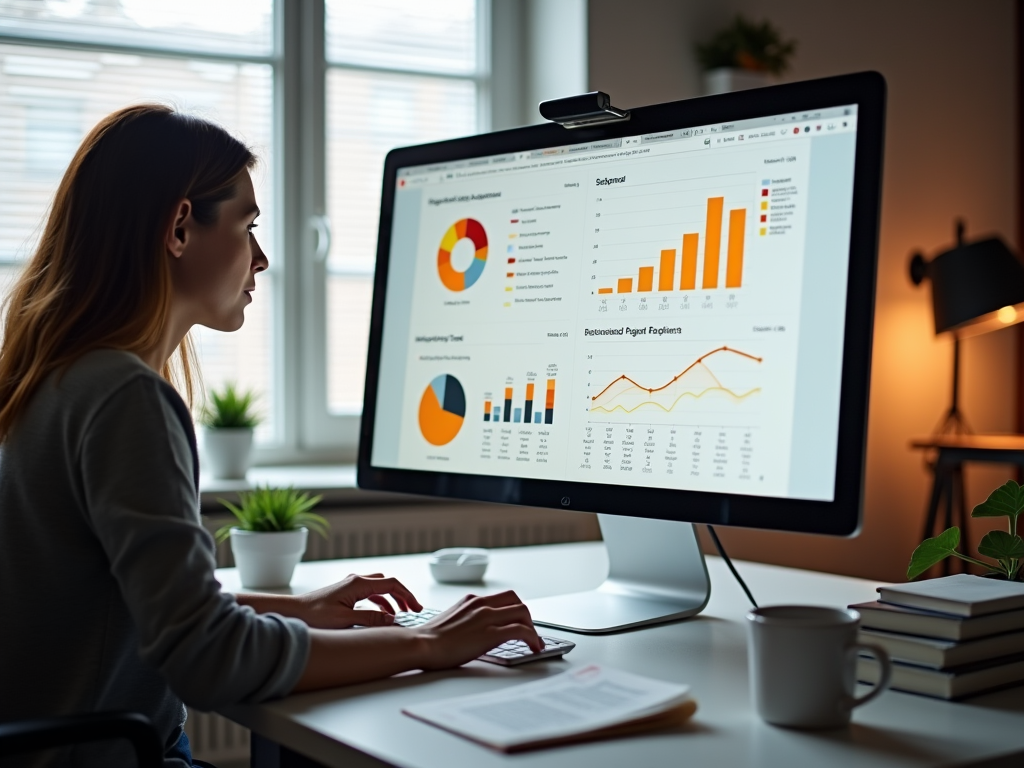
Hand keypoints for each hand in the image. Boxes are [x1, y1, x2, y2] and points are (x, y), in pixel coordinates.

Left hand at [295, 573, 422, 628]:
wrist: (294, 612)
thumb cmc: (315, 616)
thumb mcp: (345, 620)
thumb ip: (370, 619)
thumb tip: (392, 619)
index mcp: (358, 584)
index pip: (392, 584)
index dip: (407, 595)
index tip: (417, 608)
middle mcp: (356, 580)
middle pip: (388, 583)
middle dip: (402, 596)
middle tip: (413, 610)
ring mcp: (351, 585)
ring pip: (379, 588)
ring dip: (392, 600)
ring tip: (400, 614)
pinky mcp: (346, 592)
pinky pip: (370, 594)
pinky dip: (380, 602)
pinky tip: (382, 615)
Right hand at [411, 591, 542, 669]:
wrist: (421, 645)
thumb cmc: (430, 640)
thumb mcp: (451, 620)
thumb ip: (466, 619)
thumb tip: (475, 630)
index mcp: (471, 600)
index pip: (502, 597)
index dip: (514, 609)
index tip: (519, 622)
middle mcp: (481, 604)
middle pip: (516, 601)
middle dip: (526, 616)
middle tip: (529, 631)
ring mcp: (486, 617)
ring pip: (522, 612)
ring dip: (533, 627)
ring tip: (535, 643)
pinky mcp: (490, 633)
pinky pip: (521, 630)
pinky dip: (532, 638)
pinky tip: (534, 648)